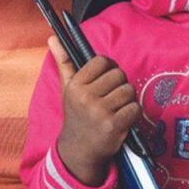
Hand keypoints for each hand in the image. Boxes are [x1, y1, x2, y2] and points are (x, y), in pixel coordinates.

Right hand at [50, 35, 140, 185]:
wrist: (79, 150)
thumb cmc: (77, 115)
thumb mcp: (67, 89)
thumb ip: (63, 62)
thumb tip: (53, 37)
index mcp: (75, 85)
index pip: (102, 61)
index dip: (108, 69)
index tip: (105, 80)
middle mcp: (85, 97)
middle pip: (119, 75)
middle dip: (119, 85)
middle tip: (111, 98)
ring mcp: (100, 111)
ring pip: (129, 91)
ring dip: (127, 100)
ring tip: (116, 109)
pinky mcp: (114, 125)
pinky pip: (135, 108)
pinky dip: (132, 114)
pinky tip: (122, 120)